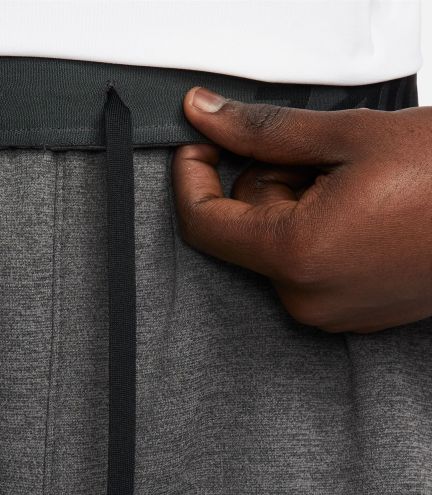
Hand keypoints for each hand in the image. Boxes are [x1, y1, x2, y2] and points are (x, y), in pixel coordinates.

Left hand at [172, 86, 431, 333]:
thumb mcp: (351, 136)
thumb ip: (264, 131)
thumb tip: (205, 116)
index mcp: (297, 256)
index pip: (204, 223)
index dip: (192, 177)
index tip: (199, 143)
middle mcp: (305, 297)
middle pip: (246, 229)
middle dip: (271, 181)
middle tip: (327, 155)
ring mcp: (329, 312)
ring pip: (277, 245)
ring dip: (299, 203)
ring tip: (360, 182)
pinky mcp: (350, 315)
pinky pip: (307, 267)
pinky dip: (318, 231)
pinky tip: (365, 209)